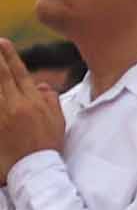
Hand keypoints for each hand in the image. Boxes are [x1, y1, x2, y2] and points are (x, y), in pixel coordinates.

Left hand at [0, 47, 63, 172]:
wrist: (36, 166)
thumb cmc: (49, 143)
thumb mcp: (58, 119)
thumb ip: (50, 99)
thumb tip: (41, 84)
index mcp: (34, 101)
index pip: (20, 73)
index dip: (10, 56)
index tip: (3, 42)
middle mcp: (17, 105)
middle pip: (2, 77)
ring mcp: (3, 116)